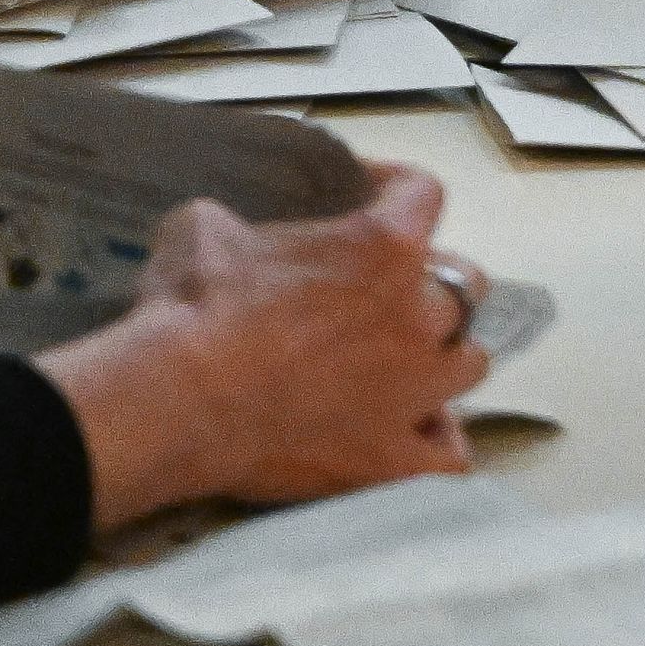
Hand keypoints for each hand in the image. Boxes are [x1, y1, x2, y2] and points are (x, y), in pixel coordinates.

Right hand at [36, 164, 486, 528]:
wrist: (175, 400)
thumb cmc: (192, 306)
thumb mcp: (204, 230)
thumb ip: (241, 226)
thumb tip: (228, 235)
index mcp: (384, 246)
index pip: (423, 193)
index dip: (398, 187)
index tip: (372, 193)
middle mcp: (419, 314)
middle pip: (464, 286)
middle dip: (429, 285)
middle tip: (385, 296)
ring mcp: (413, 390)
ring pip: (469, 365)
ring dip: (442, 360)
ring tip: (406, 367)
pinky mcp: (391, 458)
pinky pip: (449, 456)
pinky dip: (438, 446)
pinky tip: (417, 439)